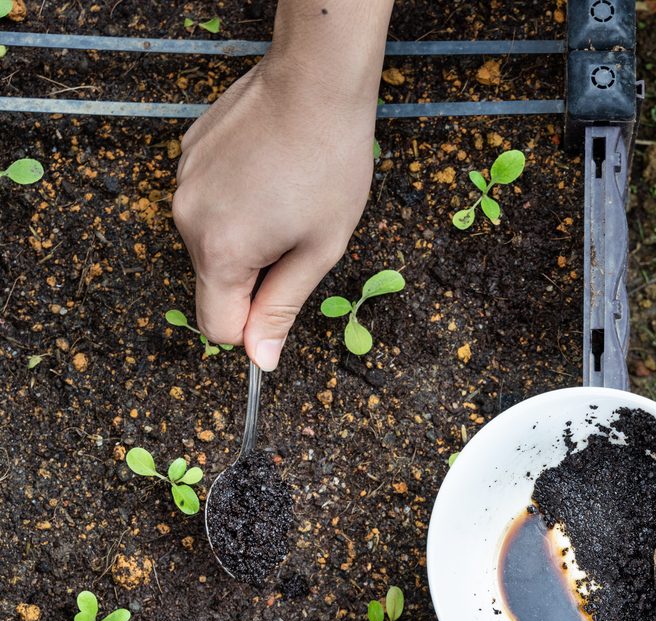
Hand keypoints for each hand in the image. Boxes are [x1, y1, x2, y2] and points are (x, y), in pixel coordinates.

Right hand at [173, 32, 379, 369]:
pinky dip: (235, 198)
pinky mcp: (187, 153)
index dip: (251, 325)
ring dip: (245, 234)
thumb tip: (260, 359)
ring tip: (284, 195)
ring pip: (211, 239)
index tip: (281, 299)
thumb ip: (282, 307)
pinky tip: (267, 170)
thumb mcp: (318, 250)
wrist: (314, 83)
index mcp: (221, 252)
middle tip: (296, 234)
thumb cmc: (329, 167)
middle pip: (213, 280)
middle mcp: (187, 219)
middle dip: (254, 273)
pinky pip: (208, 199)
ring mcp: (182, 182)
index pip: (216, 327)